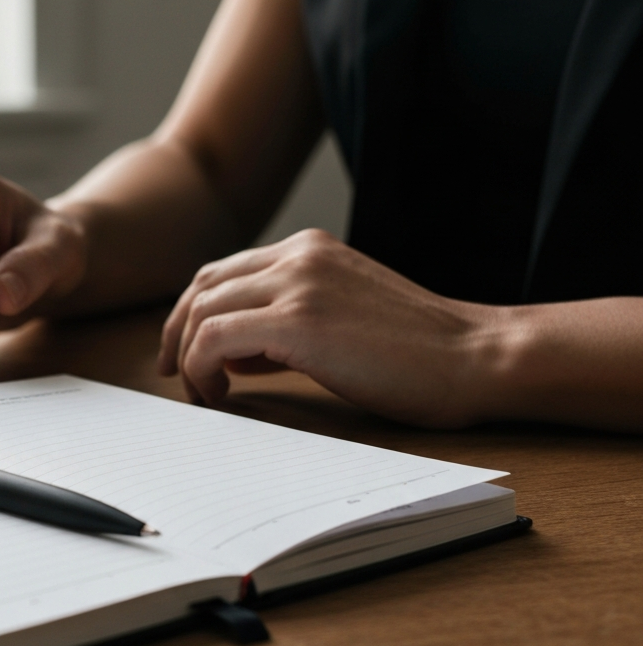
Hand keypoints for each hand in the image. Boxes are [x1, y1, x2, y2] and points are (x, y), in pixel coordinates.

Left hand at [158, 229, 505, 427]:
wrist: (473, 357)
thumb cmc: (416, 352)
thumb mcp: (340, 319)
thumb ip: (284, 324)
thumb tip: (233, 354)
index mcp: (308, 249)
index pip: (223, 272)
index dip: (191, 313)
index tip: (182, 353)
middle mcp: (297, 255)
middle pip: (203, 287)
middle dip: (176, 332)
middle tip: (172, 374)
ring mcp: (298, 283)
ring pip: (202, 311)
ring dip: (188, 356)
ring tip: (202, 395)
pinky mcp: (299, 321)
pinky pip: (214, 340)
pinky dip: (201, 369)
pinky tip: (219, 397)